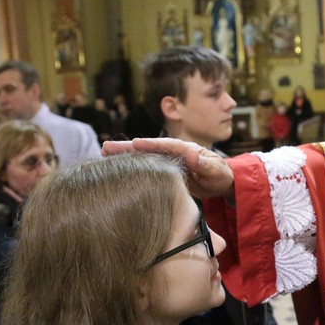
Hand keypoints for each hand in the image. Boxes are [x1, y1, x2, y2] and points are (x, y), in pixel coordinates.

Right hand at [102, 138, 233, 198]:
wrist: (220, 181)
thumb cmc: (220, 176)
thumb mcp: (216, 172)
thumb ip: (205, 165)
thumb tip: (192, 153)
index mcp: (186, 148)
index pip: (166, 145)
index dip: (150, 144)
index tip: (135, 144)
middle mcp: (173, 151)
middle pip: (148, 147)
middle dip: (128, 147)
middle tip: (105, 147)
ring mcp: (167, 160)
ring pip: (143, 155)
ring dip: (124, 154)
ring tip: (104, 152)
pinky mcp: (163, 170)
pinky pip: (145, 166)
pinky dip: (131, 164)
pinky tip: (115, 166)